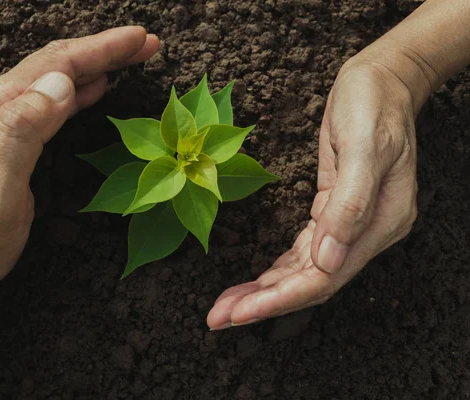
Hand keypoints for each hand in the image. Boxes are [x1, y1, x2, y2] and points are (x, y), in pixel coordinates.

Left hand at [0, 26, 159, 312]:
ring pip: (54, 79)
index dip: (101, 49)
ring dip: (96, 65)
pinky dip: (78, 89)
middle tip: (147, 42)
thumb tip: (59, 85)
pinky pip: (48, 102)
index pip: (55, 66)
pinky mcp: (5, 136)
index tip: (140, 39)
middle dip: (105, 49)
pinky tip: (96, 87)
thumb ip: (21, 134)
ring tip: (131, 56)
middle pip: (56, 64)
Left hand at [207, 58, 419, 328]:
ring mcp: (351, 224)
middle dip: (263, 302)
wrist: (383, 80)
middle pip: (311, 282)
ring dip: (266, 290)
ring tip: (228, 304)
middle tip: (218, 317)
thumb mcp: (364, 145)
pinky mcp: (334, 210)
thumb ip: (349, 204)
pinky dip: (279, 268)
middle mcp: (367, 232)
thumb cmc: (373, 104)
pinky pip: (304, 251)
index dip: (279, 299)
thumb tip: (328, 260)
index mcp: (380, 223)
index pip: (324, 278)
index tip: (239, 313)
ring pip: (304, 271)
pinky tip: (257, 280)